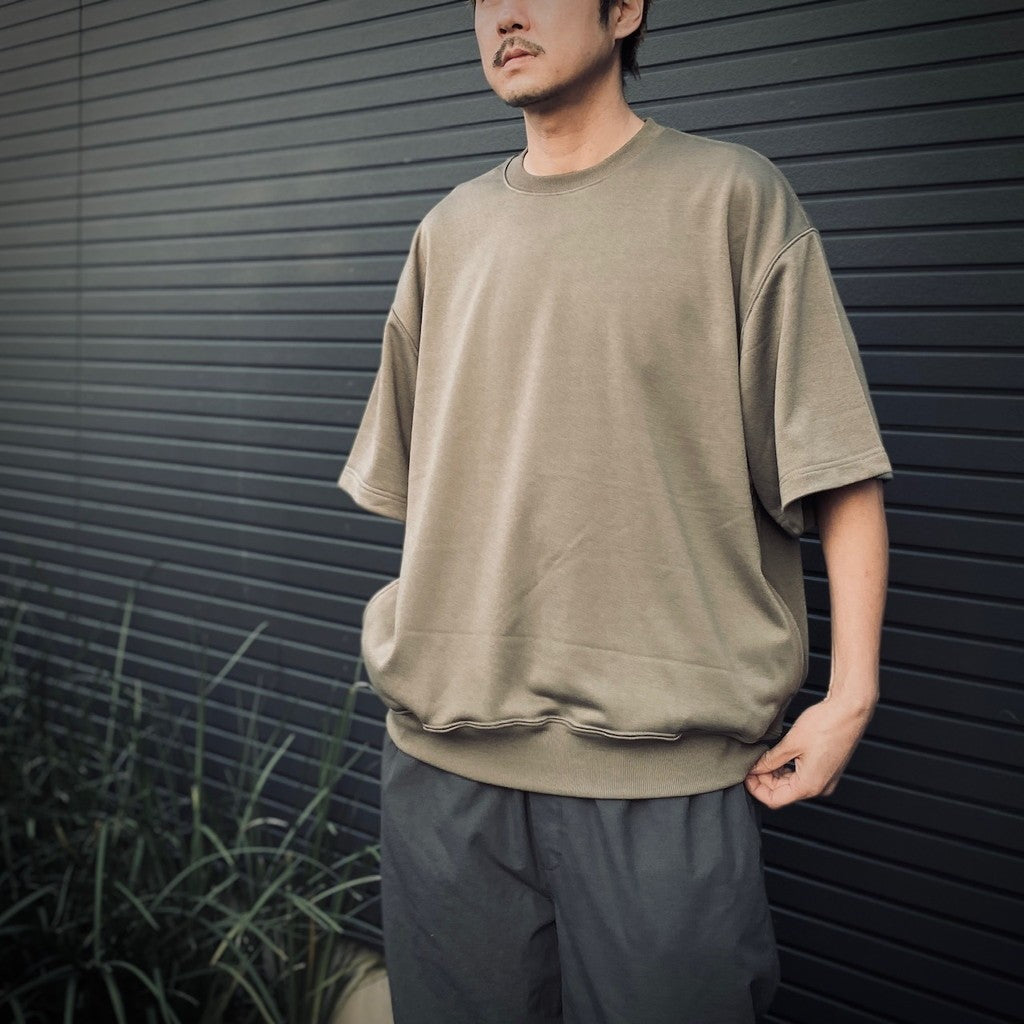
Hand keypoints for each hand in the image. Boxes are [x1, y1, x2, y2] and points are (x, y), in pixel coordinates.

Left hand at [744, 695, 875, 809]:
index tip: (745, 775)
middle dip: (764, 780)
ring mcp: (825, 780)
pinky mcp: (827, 770)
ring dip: (775, 774)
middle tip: (752, 763)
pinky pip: (802, 777)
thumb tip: (755, 769)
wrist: (850, 711)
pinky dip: (788, 769)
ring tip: (764, 757)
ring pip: (792, 785)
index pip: (775, 800)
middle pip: (783, 793)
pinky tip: (779, 755)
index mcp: (809, 785)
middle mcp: (820, 788)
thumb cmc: (825, 725)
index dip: (756, 789)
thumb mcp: (791, 743)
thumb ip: (770, 760)